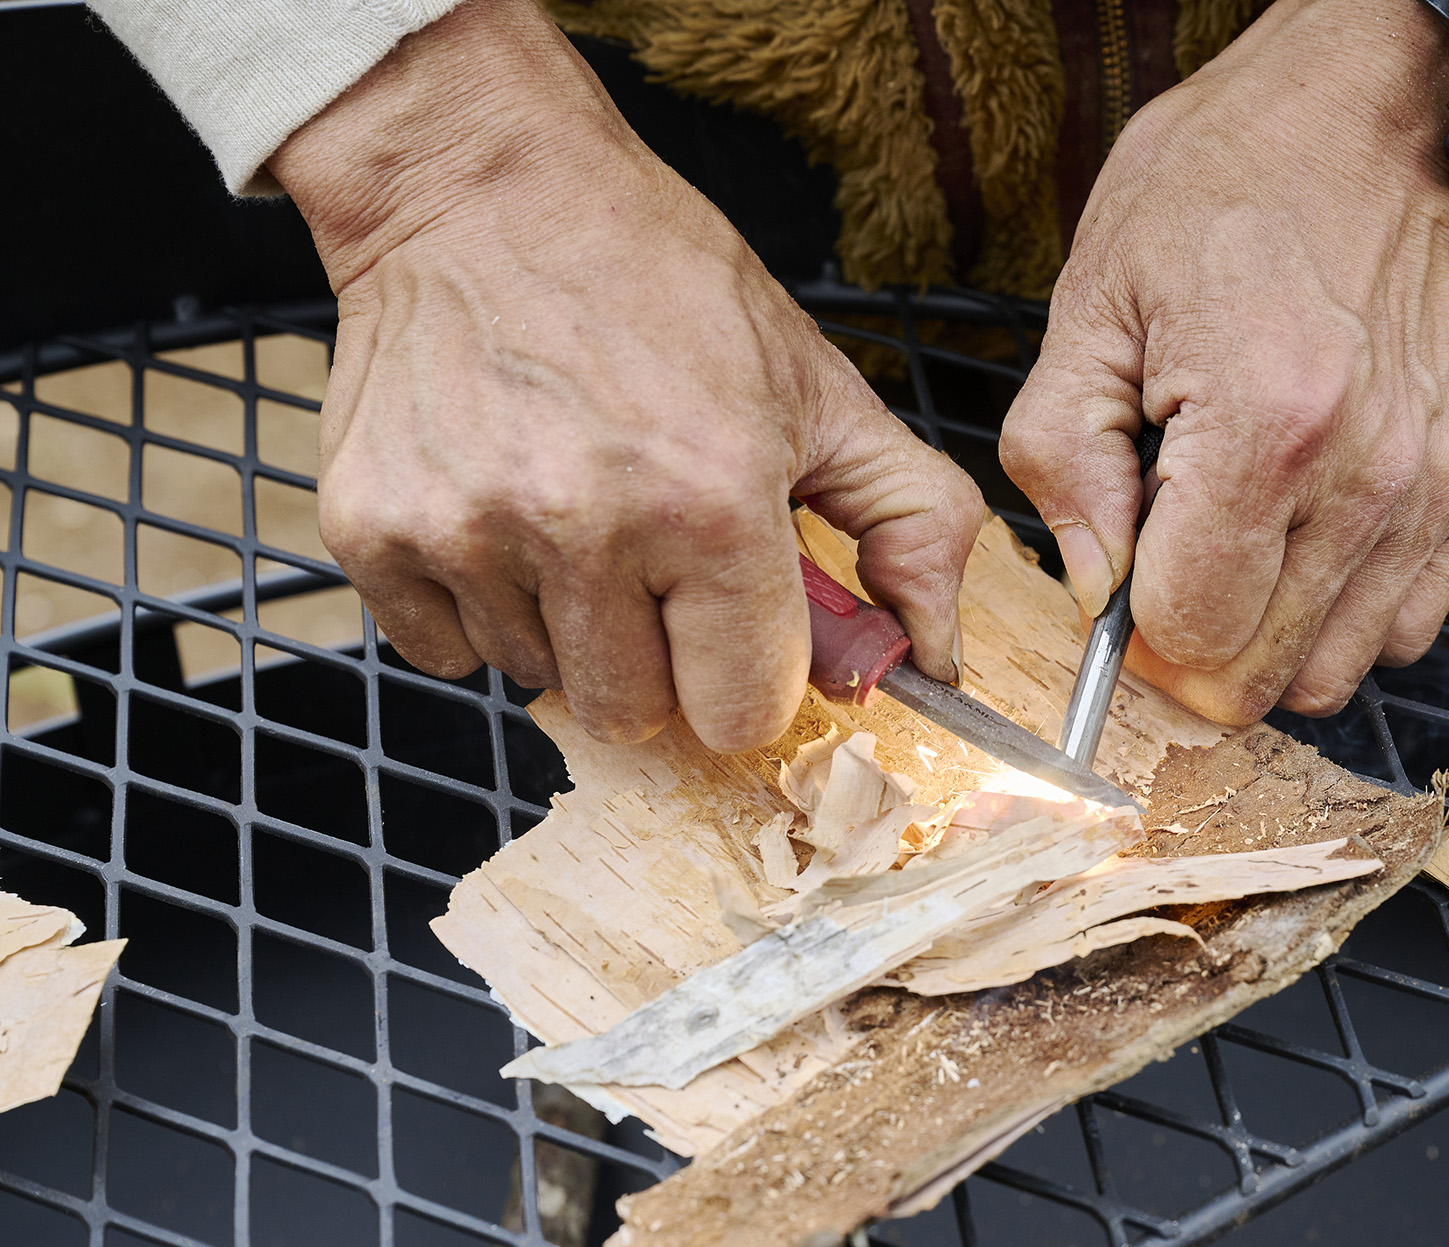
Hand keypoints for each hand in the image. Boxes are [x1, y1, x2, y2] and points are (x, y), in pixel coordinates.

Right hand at [270, 0, 982, 749]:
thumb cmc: (664, 286)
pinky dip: (482, 609)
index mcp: (714, 504)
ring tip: (577, 515)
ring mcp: (470, 532)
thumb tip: (936, 655)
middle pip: (635, 718)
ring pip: (540, 682)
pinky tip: (504, 516)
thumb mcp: (822, 389)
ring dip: (570, 628)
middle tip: (656, 567)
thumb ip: (911, 525)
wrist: (481, 189)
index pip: (742, 713)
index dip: (749, 679)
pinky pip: (445, 652)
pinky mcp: (375, 529)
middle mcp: (586, 528)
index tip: (738, 629)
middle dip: (660, 662)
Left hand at [999, 0, 1448, 724]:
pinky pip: (1402, 626)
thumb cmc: (1216, 192)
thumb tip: (1095, 591)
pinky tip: (1301, 538)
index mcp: (1264, 427)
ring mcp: (1431, 482)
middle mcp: (1367, 472)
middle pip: (1265, 672)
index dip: (1133, 634)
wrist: (1356, 115)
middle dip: (1195, 646)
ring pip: (1335, 669)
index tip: (1120, 584)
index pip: (1193, 634)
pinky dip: (1341, 613)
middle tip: (1167, 565)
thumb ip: (1067, 467)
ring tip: (1236, 537)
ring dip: (1269, 634)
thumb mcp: (1089, 307)